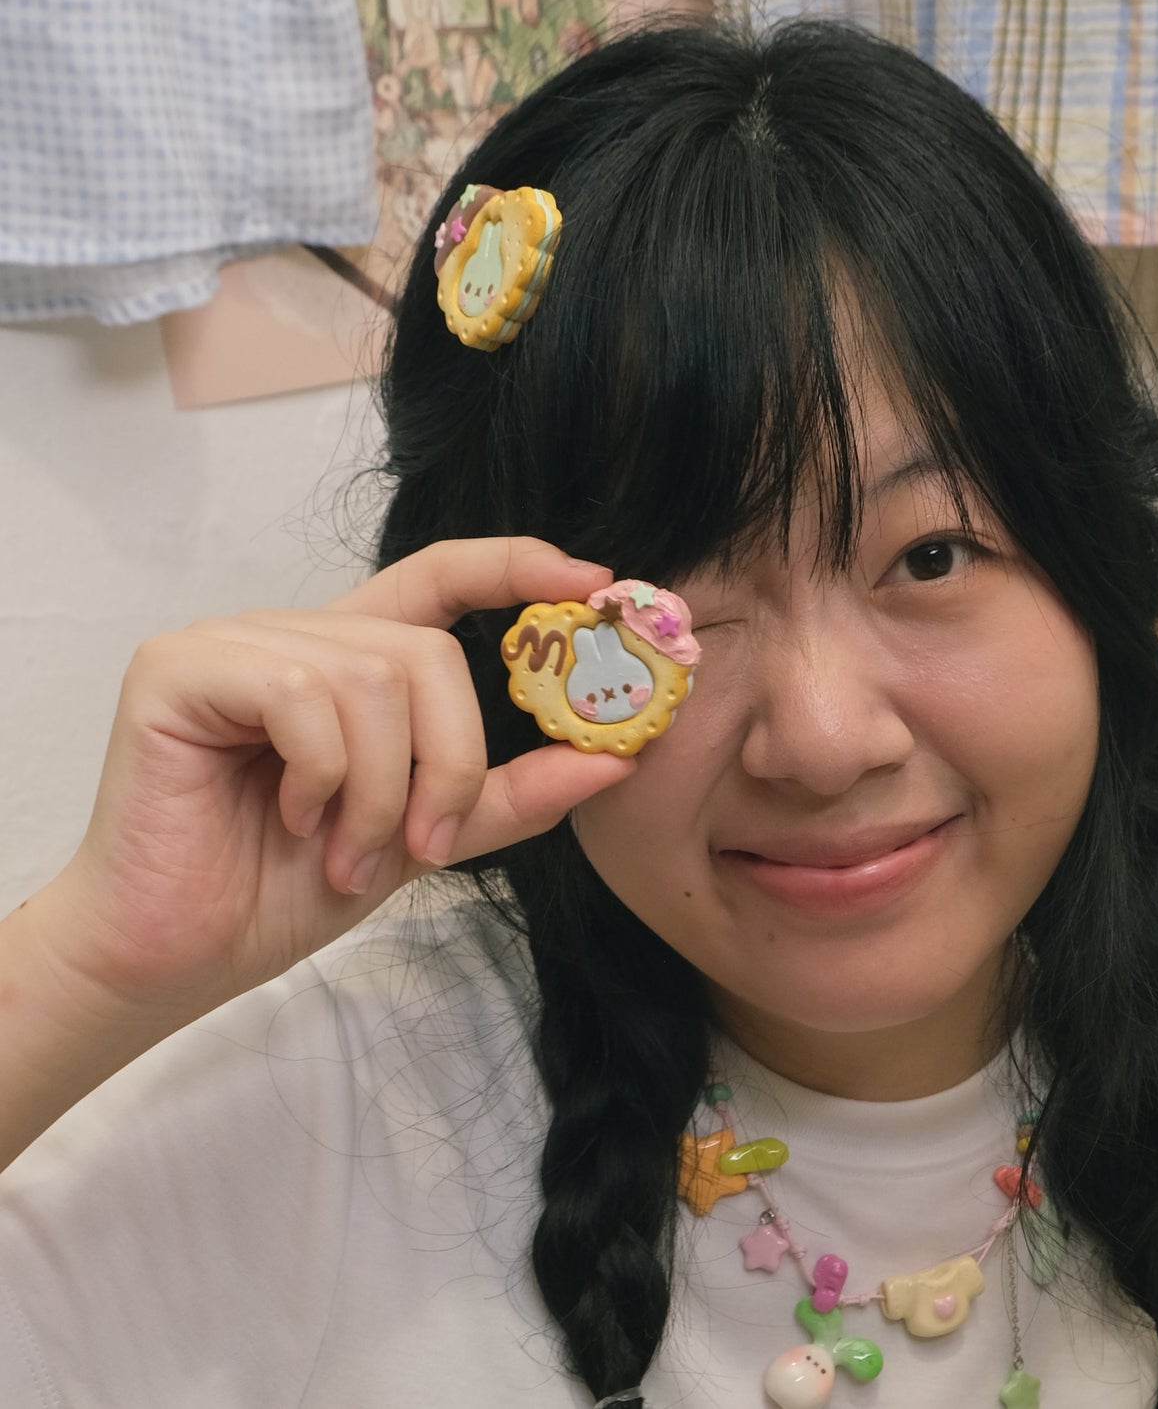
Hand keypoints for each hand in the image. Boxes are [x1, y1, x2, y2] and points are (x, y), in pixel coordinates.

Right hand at [35, 538, 632, 1029]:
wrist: (178, 957)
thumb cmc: (287, 889)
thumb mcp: (424, 836)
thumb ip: (509, 793)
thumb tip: (613, 758)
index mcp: (350, 663)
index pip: (439, 578)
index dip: (514, 566)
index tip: (593, 578)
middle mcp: (295, 636)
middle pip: (426, 650)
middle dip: (449, 758)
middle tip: (424, 842)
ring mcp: (233, 642)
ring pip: (372, 676)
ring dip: (381, 788)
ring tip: (348, 853)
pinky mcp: (180, 667)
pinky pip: (302, 693)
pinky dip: (324, 774)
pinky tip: (293, 820)